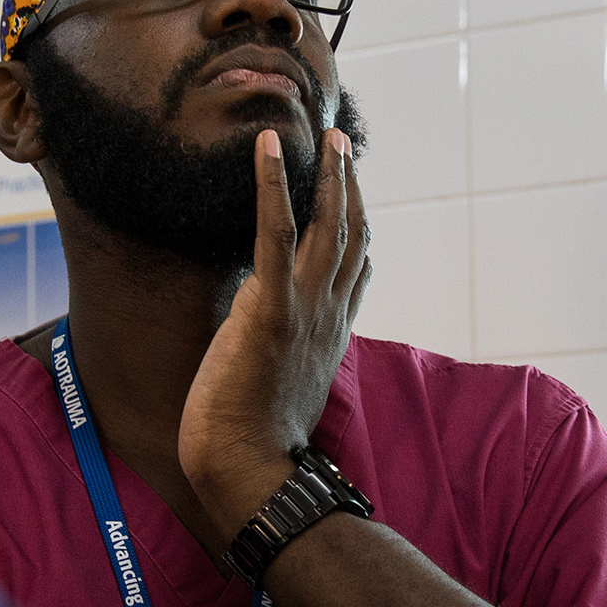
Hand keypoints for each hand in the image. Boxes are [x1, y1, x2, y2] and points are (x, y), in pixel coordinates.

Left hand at [178, 126, 371, 537]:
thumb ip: (287, 356)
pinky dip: (272, 185)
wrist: (248, 468)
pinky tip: (267, 147)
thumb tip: (267, 340)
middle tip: (344, 145)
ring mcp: (303, 308)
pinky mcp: (269, 308)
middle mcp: (328, 314)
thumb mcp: (284, 388)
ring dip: (328, 175)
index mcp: (331, 333)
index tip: (356, 199)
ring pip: (327, 226)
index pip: (355, 271)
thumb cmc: (253, 441)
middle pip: (351, 236)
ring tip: (327, 138)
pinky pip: (274, 233)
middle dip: (351, 187)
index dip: (358, 230)